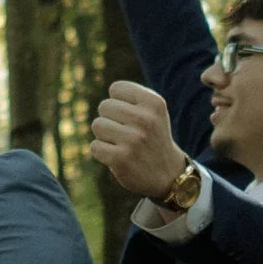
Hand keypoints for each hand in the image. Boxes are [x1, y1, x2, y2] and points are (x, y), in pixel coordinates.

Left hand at [89, 78, 186, 202]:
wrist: (168, 175)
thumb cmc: (152, 137)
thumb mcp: (152, 111)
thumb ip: (130, 97)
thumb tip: (106, 98)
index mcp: (155, 103)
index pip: (116, 88)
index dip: (118, 102)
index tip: (131, 116)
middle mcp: (146, 119)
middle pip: (104, 106)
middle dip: (110, 119)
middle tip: (127, 133)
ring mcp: (133, 140)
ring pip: (97, 125)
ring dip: (105, 136)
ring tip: (122, 144)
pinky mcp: (121, 159)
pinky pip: (95, 146)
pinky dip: (102, 152)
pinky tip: (118, 157)